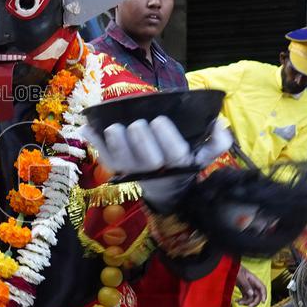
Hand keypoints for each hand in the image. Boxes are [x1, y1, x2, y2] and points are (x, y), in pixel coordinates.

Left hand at [82, 116, 231, 176]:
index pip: (175, 154)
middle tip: (135, 124)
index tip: (159, 120)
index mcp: (179, 164)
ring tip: (111, 128)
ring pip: (123, 163)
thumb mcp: (204, 154)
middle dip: (140, 141)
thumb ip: (217, 141)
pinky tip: (87, 128)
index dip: (166, 138)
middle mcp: (155, 170)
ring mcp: (133, 172)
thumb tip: (218, 123)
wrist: (166, 185)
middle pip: (147, 160)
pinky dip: (94, 144)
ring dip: (115, 145)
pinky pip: (104, 159)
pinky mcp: (118, 170)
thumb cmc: (185, 161)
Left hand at [235, 267, 266, 306]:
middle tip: (249, 306)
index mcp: (253, 279)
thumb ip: (246, 285)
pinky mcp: (243, 289)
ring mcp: (247, 287)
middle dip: (254, 302)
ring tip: (239, 302)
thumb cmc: (234, 269)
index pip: (262, 288)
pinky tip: (236, 301)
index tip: (263, 302)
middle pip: (257, 295)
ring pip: (251, 298)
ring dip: (246, 302)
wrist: (228, 267)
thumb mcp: (240, 276)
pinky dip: (241, 300)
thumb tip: (251, 294)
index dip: (264, 295)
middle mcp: (252, 284)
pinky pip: (245, 297)